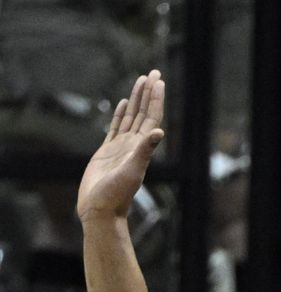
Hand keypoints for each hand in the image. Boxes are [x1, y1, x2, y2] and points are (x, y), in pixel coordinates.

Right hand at [77, 70, 164, 222]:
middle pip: (144, 112)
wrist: (100, 209)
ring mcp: (122, 147)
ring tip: (141, 81)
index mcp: (142, 147)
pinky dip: (122, 113)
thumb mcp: (133, 171)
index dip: (155, 99)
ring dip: (137, 99)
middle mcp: (134, 145)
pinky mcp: (108, 150)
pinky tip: (125, 103)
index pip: (152, 117)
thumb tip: (159, 132)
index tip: (159, 81)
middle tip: (153, 72)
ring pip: (132, 117)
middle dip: (149, 92)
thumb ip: (145, 151)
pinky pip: (117, 126)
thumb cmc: (116, 194)